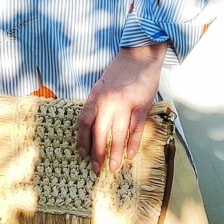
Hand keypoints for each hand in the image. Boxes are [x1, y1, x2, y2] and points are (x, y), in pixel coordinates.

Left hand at [76, 42, 167, 173]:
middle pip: (99, 132)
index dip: (82, 140)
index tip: (82, 154)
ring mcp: (125, 103)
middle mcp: (108, 101)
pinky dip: (132, 143)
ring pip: (117, 134)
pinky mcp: (141, 105)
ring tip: (113, 168)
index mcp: (96, 96)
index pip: (84, 122)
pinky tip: (130, 155)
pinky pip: (135, 129)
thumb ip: (98, 104)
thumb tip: (92, 127)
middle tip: (95, 168)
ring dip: (115, 153)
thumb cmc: (120, 71)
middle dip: (97, 153)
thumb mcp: (102, 85)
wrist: (140, 55)